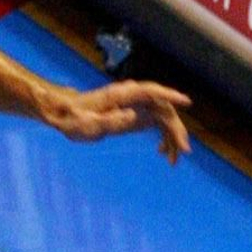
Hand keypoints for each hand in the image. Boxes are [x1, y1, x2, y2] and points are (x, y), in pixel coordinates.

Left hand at [38, 78, 190, 160]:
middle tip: (183, 152)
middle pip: (162, 109)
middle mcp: (132, 97)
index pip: (151, 91)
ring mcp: (136, 106)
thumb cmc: (73, 120)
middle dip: (175, 129)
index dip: (170, 95)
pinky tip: (164, 153)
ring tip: (173, 161)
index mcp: (121, 95)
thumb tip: (133, 114)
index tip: (186, 102)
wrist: (64, 116)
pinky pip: (156, 124)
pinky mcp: (135, 115)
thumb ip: (109, 120)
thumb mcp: (87, 125)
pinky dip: (163, 137)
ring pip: (163, 118)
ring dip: (172, 137)